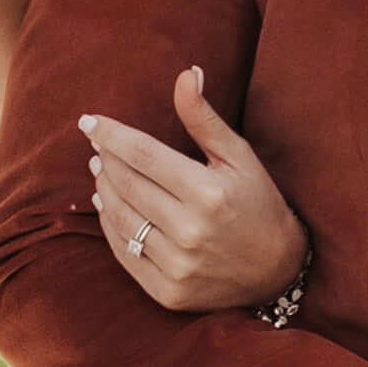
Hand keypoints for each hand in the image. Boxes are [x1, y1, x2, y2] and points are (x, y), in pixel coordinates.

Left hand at [81, 70, 311, 312]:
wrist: (278, 271)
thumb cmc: (258, 203)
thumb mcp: (239, 157)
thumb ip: (205, 119)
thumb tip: (185, 74)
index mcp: (209, 193)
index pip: (143, 154)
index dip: (111, 134)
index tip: (89, 121)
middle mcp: (191, 231)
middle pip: (126, 184)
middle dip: (105, 160)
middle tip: (98, 146)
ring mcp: (177, 265)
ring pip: (120, 218)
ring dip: (103, 190)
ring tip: (101, 173)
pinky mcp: (168, 292)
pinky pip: (123, 252)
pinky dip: (110, 226)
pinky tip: (109, 207)